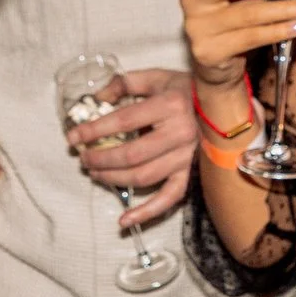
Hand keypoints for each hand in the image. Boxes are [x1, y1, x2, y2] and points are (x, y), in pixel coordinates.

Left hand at [65, 65, 197, 225]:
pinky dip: (147, 213)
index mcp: (169, 106)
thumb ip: (124, 83)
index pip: (123, 121)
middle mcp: (179, 134)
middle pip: (131, 155)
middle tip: (83, 158)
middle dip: (100, 159)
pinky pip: (170, 198)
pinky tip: (124, 220)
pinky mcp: (191, 173)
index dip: (94, 131)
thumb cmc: (185, 88)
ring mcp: (187, 157)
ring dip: (114, 179)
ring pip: (144, 177)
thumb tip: (96, 98)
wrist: (223, 104)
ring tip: (95, 173)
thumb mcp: (155, 76)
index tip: (72, 137)